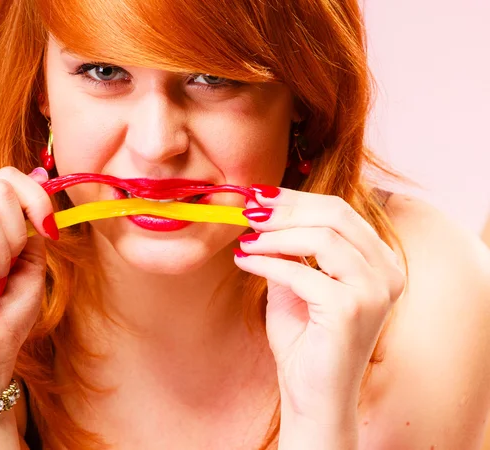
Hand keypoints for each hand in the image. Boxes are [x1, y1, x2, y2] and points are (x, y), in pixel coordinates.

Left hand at [234, 185, 404, 423]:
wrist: (312, 394)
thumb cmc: (305, 339)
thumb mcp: (296, 282)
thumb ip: (289, 248)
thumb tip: (261, 210)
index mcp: (379, 261)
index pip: (340, 211)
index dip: (296, 199)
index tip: (259, 196)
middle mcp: (386, 271)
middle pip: (336, 215)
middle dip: (286, 209)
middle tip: (249, 209)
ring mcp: (374, 290)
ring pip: (323, 237)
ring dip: (275, 234)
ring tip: (245, 240)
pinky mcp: (351, 309)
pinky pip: (302, 272)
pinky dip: (268, 262)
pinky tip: (244, 261)